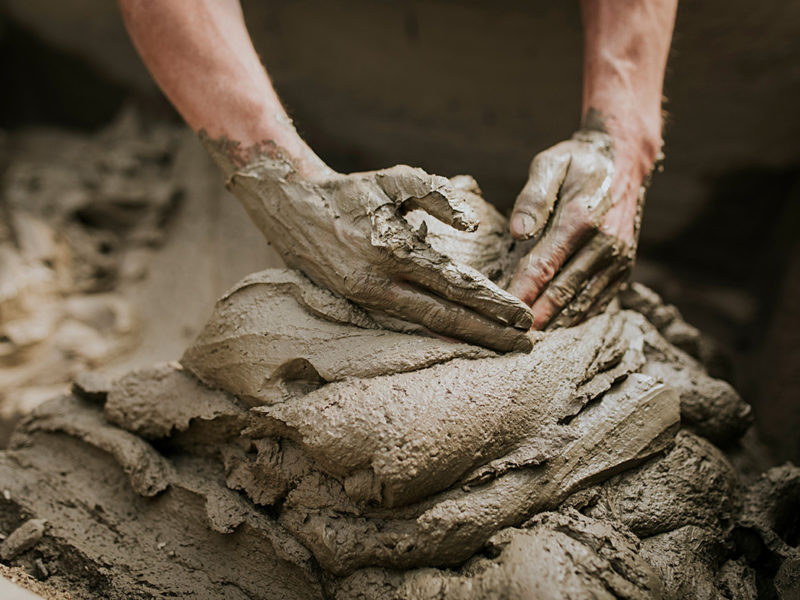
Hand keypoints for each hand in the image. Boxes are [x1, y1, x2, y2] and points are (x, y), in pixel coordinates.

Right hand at [226, 154, 533, 351]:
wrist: (290, 205)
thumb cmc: (350, 190)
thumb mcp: (395, 179)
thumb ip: (438, 195)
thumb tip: (471, 228)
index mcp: (393, 250)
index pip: (454, 285)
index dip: (491, 303)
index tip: (523, 316)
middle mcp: (379, 283)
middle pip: (445, 317)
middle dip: (488, 333)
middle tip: (525, 344)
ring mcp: (366, 299)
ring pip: (425, 327)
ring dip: (466, 338)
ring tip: (501, 347)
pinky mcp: (357, 303)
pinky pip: (404, 323)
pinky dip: (436, 333)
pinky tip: (460, 339)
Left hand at [507, 129, 647, 328]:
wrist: (624, 161)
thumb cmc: (577, 162)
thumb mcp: (550, 163)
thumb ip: (532, 197)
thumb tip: (517, 233)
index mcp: (581, 218)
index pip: (544, 266)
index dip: (522, 293)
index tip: (502, 313)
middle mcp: (605, 243)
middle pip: (563, 292)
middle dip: (535, 317)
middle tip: (508, 338)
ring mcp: (618, 259)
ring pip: (582, 302)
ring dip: (555, 323)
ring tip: (526, 341)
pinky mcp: (623, 268)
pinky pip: (598, 301)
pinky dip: (576, 317)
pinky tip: (554, 327)